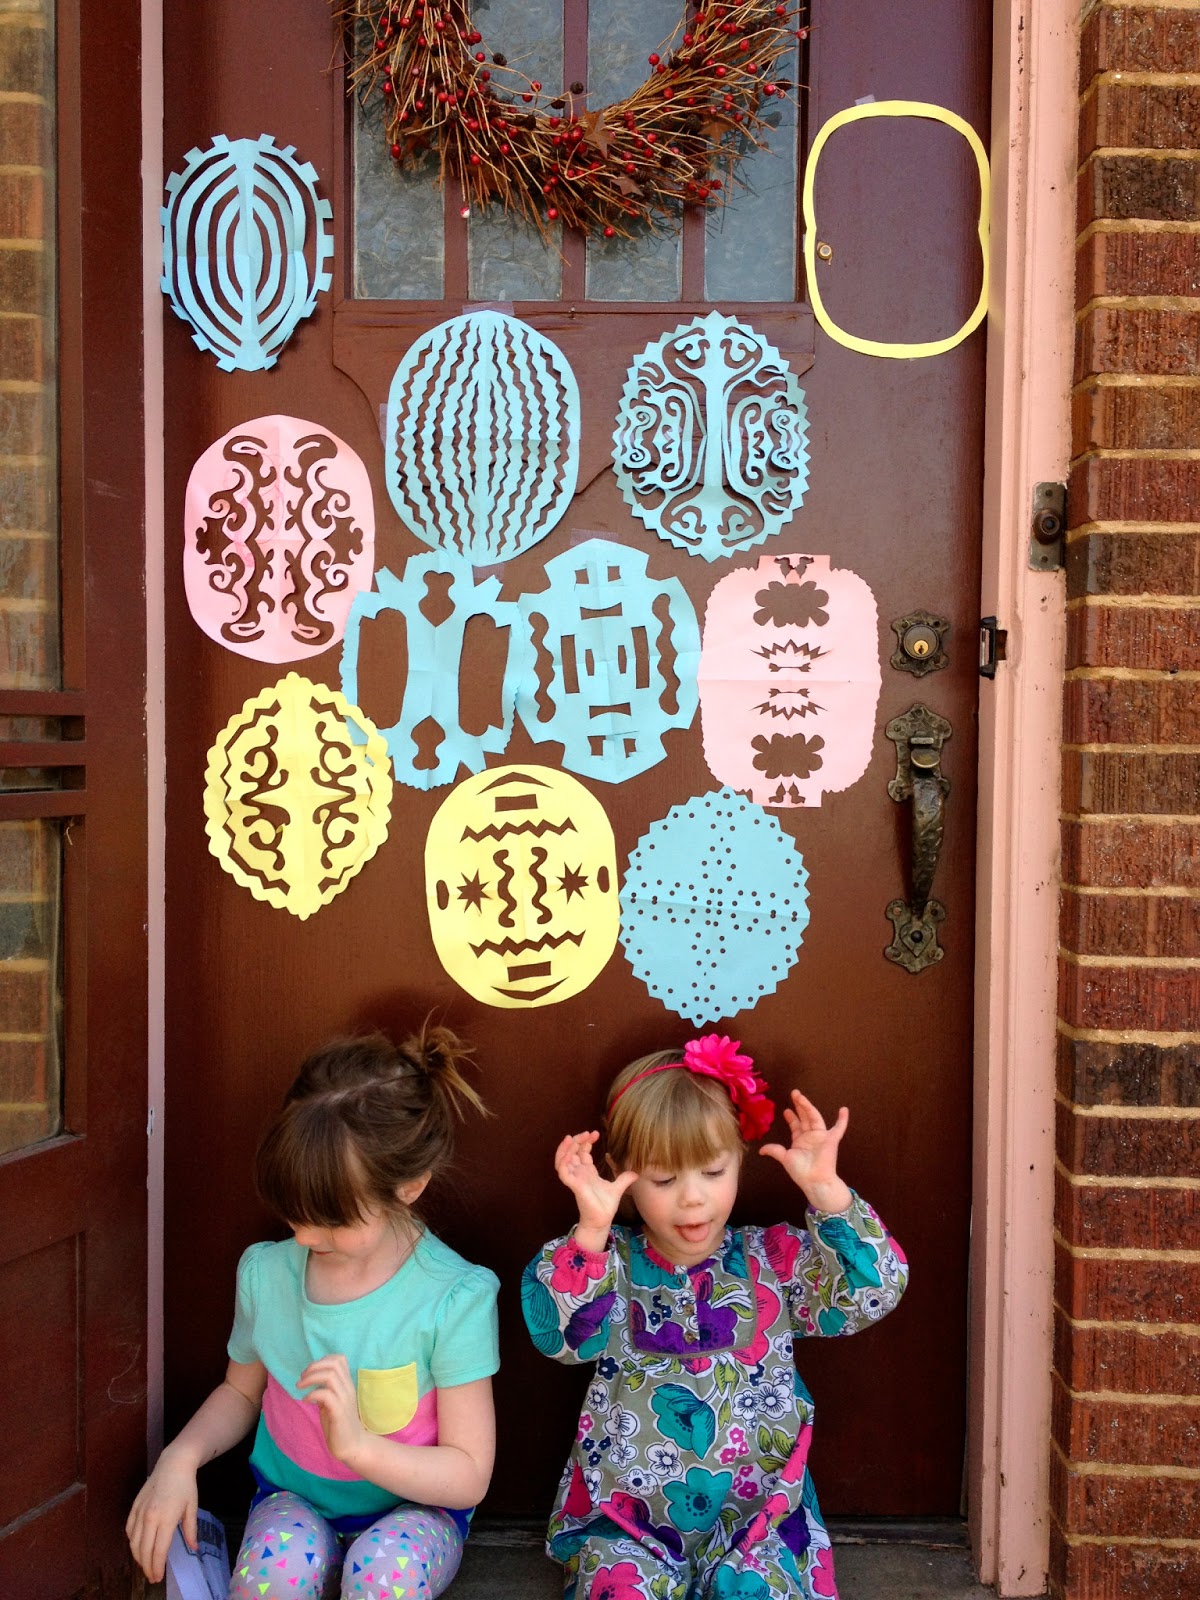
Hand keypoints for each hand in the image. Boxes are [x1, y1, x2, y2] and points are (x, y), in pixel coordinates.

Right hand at [125, 1445, 197, 1583]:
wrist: (173, 1463)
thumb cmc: (186, 1485)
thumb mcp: (192, 1507)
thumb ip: (191, 1530)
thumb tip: (194, 1548)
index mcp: (165, 1518)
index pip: (158, 1551)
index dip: (156, 1567)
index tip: (158, 1578)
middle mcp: (149, 1517)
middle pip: (144, 1550)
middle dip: (147, 1567)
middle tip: (152, 1577)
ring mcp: (139, 1512)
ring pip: (133, 1542)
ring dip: (138, 1557)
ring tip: (145, 1565)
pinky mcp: (134, 1506)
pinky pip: (129, 1529)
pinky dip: (132, 1542)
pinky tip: (138, 1547)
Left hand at [298, 1353, 366, 1463]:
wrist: (352, 1446)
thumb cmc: (339, 1425)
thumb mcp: (331, 1404)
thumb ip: (325, 1391)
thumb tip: (312, 1382)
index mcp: (347, 1385)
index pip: (340, 1360)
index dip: (322, 1360)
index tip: (310, 1371)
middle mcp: (348, 1389)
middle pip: (334, 1364)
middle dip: (314, 1367)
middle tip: (302, 1378)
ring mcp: (344, 1400)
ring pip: (330, 1376)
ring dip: (311, 1378)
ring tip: (300, 1387)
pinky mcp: (339, 1412)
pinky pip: (326, 1395)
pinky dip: (312, 1394)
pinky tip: (306, 1401)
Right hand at [554, 1131, 636, 1237]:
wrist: (602, 1220)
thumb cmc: (605, 1206)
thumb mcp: (617, 1188)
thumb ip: (624, 1179)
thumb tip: (636, 1172)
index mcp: (587, 1172)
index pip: (582, 1152)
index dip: (586, 1141)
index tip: (595, 1134)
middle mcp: (579, 1173)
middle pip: (572, 1152)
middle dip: (577, 1140)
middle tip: (586, 1133)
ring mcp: (575, 1179)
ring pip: (563, 1160)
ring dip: (565, 1148)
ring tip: (572, 1138)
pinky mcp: (574, 1185)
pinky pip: (563, 1172)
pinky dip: (563, 1161)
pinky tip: (569, 1154)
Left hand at [760, 1091, 851, 1213]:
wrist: (814, 1181)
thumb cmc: (800, 1171)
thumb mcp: (785, 1158)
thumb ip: (775, 1151)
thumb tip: (761, 1151)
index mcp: (800, 1141)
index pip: (796, 1125)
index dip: (791, 1117)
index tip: (786, 1109)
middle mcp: (810, 1137)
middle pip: (805, 1117)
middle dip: (799, 1105)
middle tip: (794, 1093)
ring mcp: (821, 1137)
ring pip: (815, 1117)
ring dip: (808, 1106)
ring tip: (800, 1096)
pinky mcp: (831, 1140)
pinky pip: (839, 1128)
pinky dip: (843, 1120)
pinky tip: (844, 1110)